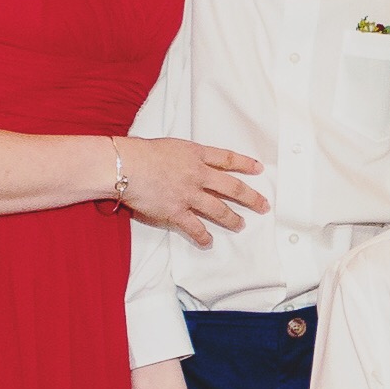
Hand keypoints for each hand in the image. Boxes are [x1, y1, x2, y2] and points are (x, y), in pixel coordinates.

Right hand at [117, 136, 266, 243]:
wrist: (126, 166)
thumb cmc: (141, 153)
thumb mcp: (170, 146)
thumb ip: (184, 156)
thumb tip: (189, 163)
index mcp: (196, 155)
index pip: (227, 159)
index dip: (245, 164)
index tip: (259, 168)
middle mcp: (198, 174)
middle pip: (232, 187)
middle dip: (251, 197)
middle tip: (263, 205)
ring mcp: (189, 194)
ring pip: (219, 209)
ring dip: (232, 219)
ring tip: (241, 225)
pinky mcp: (176, 211)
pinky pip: (195, 227)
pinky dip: (203, 236)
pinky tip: (209, 242)